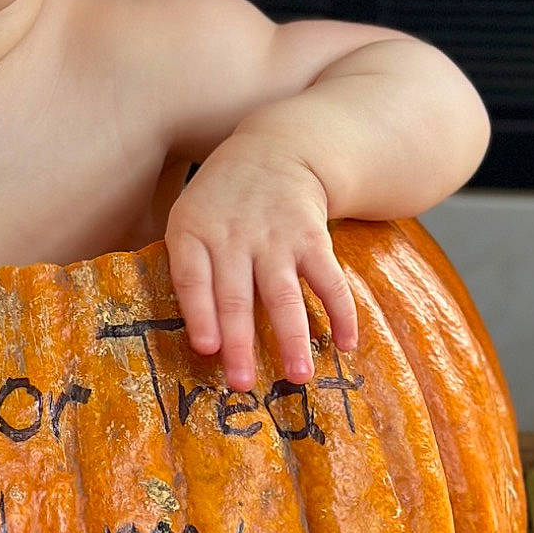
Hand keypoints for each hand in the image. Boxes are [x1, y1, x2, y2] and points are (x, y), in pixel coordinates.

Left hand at [163, 135, 358, 392]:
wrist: (277, 149)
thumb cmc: (222, 201)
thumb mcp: (189, 217)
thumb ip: (187, 268)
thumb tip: (192, 338)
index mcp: (193, 232)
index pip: (193, 277)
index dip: (200, 313)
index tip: (207, 348)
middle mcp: (233, 236)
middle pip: (234, 294)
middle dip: (239, 343)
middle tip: (243, 383)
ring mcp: (275, 237)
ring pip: (283, 293)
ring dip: (292, 337)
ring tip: (299, 376)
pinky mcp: (313, 238)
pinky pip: (329, 279)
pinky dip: (340, 312)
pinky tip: (346, 345)